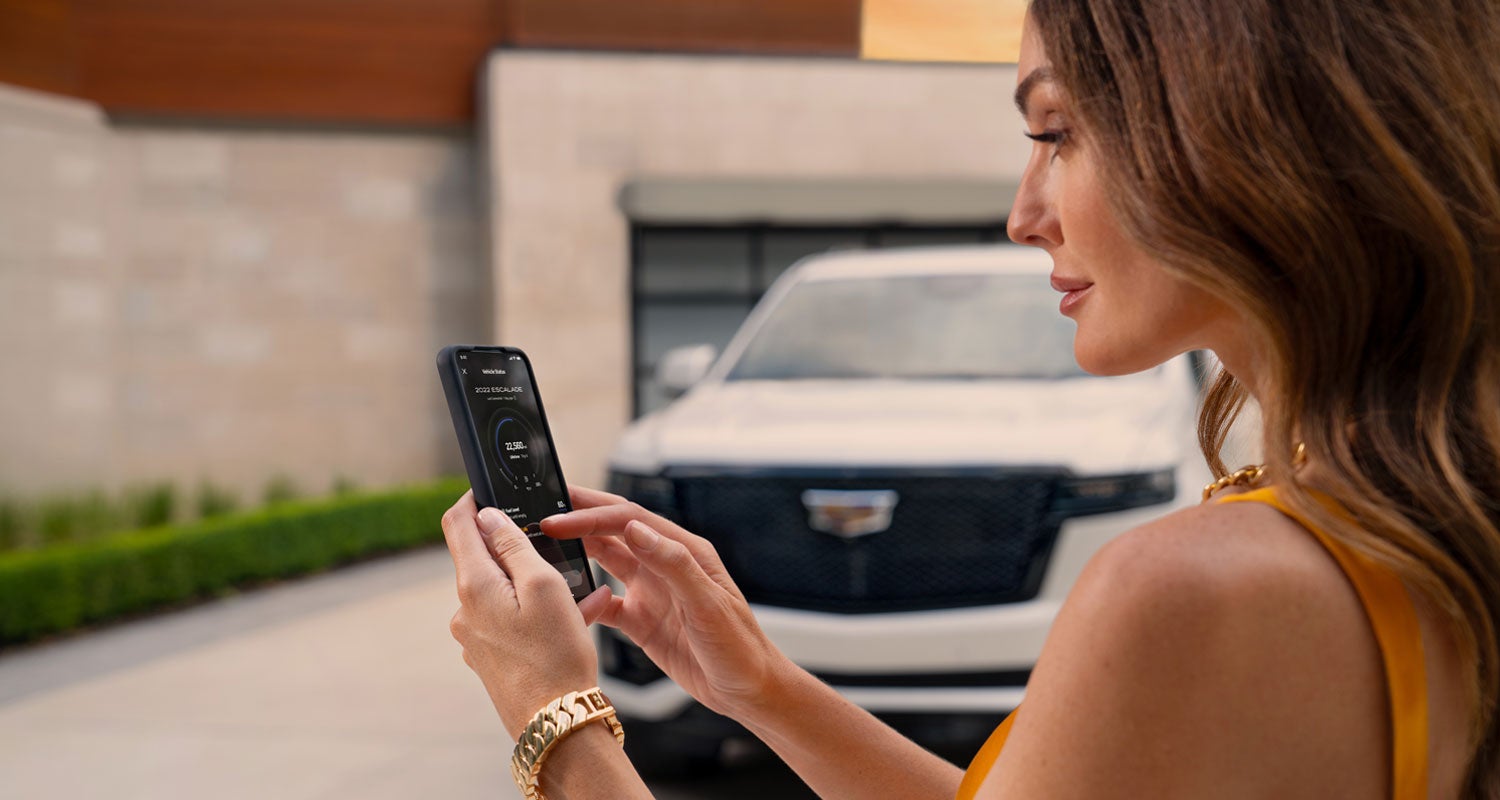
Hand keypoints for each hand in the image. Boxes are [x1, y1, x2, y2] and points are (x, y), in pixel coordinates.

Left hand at [440, 490, 614, 738]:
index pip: (457, 525)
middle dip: (522, 549)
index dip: (472, 500)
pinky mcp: (491, 657)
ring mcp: (476, 637)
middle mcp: (466, 611)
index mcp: (474, 586)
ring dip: (542, 585)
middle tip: (560, 550)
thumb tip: (487, 516)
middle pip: (486, 560)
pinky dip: (542, 613)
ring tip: (587, 594)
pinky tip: (580, 618)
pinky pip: (514, 621)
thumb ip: (513, 546)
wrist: (557, 723)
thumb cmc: (556, 657)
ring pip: (507, 592)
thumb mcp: (544, 587)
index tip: (491, 489)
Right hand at [540, 487, 789, 719]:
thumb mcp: (707, 603)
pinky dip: (586, 598)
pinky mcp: (642, 621)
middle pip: (615, 531)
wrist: (748, 690)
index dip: (593, 514)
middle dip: (580, 518)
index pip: (630, 519)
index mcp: (684, 552)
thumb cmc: (739, 646)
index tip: (559, 518)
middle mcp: (665, 566)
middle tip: (542, 512)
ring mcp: (652, 592)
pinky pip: (606, 602)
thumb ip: (673, 563)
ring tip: (545, 544)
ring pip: (607, 561)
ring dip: (579, 550)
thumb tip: (636, 529)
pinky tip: (568, 599)